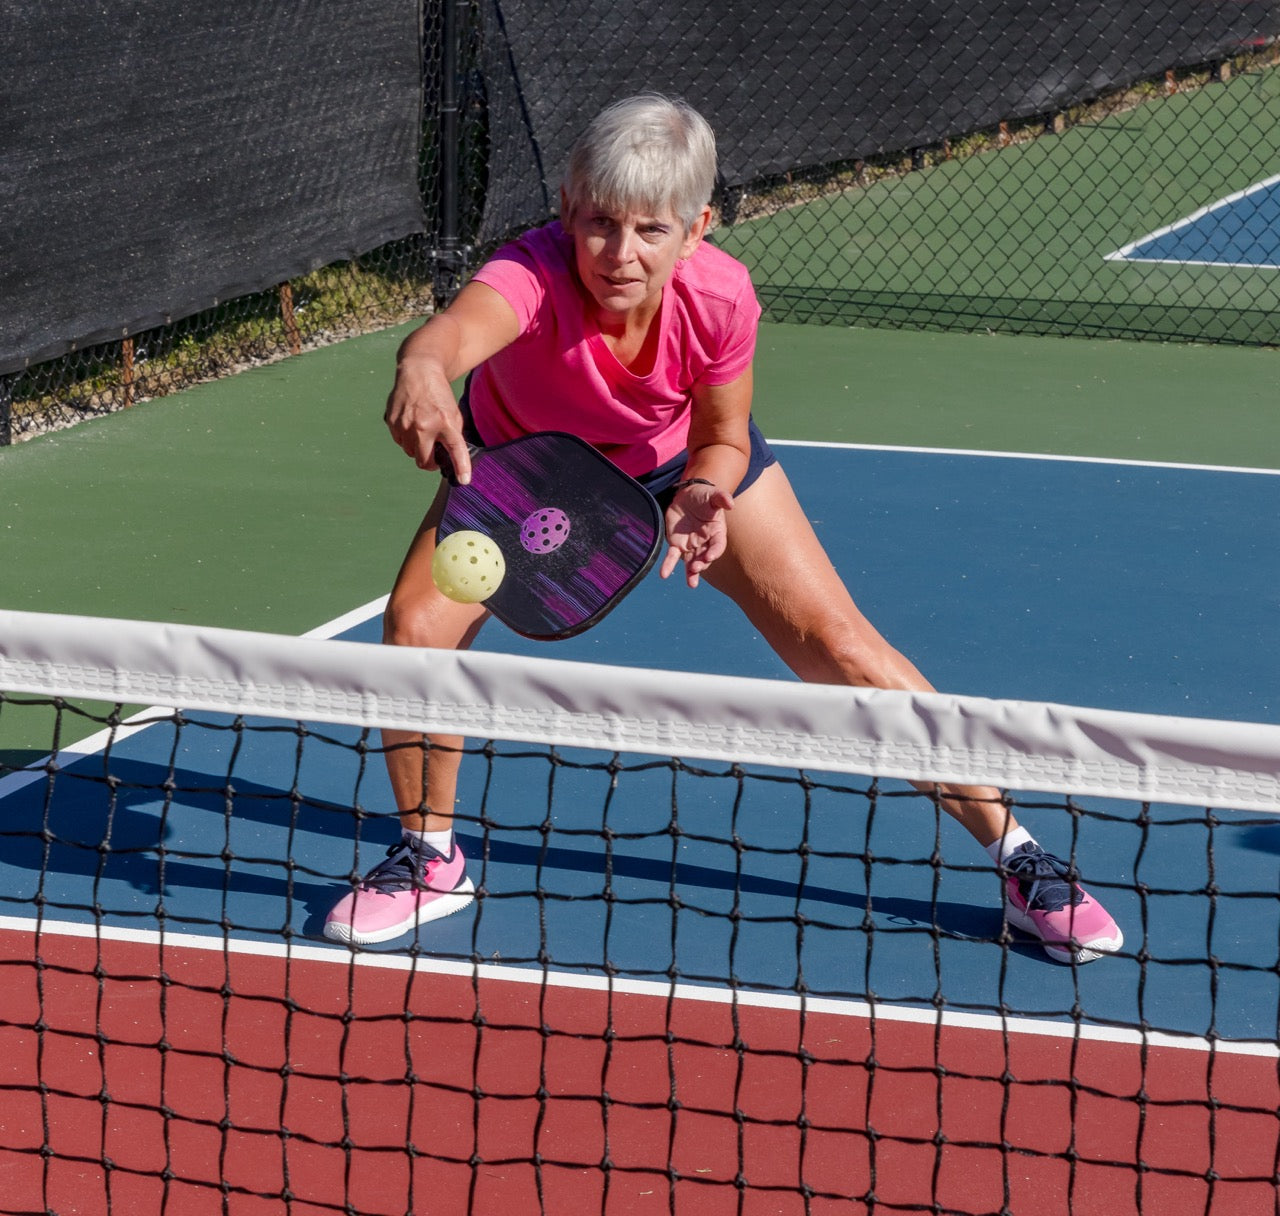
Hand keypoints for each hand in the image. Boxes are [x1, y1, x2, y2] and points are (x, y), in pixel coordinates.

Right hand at [383, 356, 472, 483]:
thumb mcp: (454, 415)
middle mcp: (423, 426)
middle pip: (423, 462)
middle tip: (435, 453)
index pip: (455, 450)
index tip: (463, 480)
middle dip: (430, 461)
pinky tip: (411, 423)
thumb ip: (453, 437)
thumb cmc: (438, 395)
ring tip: (423, 431)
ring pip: (410, 452)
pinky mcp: (391, 421)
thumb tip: (452, 461)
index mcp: (444, 423)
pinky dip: (406, 438)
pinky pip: (399, 441)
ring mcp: (404, 424)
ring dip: (417, 448)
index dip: (461, 467)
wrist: (418, 372)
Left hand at [660, 482, 733, 587]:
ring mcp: (691, 545)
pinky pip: (672, 557)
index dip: (715, 551)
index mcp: (716, 532)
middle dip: (701, 564)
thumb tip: (730, 503)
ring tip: (691, 583)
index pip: (718, 545)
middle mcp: (705, 542)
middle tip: (696, 568)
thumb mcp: (713, 495)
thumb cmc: (703, 496)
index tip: (709, 556)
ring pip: (691, 562)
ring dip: (691, 573)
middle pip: (705, 557)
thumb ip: (721, 498)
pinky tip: (664, 574)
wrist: (686, 495)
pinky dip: (668, 565)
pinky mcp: (677, 544)